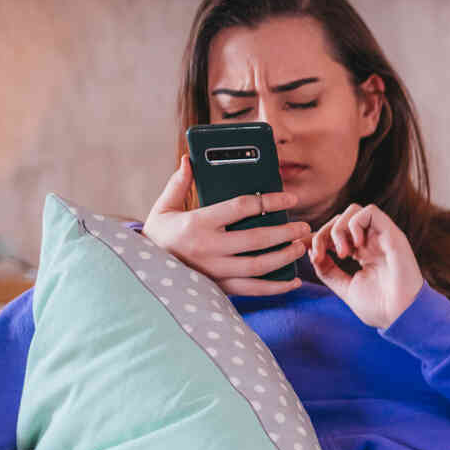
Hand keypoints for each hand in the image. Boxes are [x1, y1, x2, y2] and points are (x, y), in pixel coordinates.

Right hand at [142, 156, 308, 296]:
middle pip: (257, 239)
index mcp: (197, 223)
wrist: (144, 272)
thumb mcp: (163, 209)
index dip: (270, 201)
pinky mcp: (221, 288)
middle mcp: (209, 248)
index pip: (240, 208)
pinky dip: (276, 287)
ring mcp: (217, 271)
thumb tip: (189, 160)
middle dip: (285, 231)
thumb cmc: (159, 237)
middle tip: (304, 226)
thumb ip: (178, 185)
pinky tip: (293, 281)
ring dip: (285, 256)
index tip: (290, 199)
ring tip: (300, 246)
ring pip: (259, 265)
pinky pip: (254, 290)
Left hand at [306, 203, 424, 329]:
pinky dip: (356, 224)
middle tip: (320, 256)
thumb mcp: (345, 287)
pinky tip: (356, 246)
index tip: (306, 251)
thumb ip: (328, 271)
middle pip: (340, 219)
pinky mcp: (392, 234)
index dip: (317, 237)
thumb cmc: (380, 307)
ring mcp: (382, 237)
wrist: (402, 315)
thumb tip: (312, 252)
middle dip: (322, 234)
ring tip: (342, 253)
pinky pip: (370, 212)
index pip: (335, 233)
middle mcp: (371, 242)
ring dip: (339, 228)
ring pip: (353, 211)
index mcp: (362, 254)